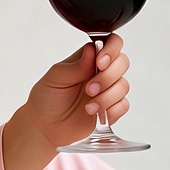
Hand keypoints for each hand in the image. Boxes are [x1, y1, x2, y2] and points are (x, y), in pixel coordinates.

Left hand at [2, 34, 131, 169]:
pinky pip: (124, 105)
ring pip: (123, 85)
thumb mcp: (55, 78)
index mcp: (86, 59)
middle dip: (107, 77)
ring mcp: (107, 90)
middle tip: (89, 89)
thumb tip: (93, 50)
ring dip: (107, 97)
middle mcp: (99, 72)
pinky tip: (96, 114)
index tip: (100, 63)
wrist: (45, 127)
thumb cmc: (46, 98)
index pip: (110, 43)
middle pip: (122, 62)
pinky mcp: (111, 108)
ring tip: (88, 107)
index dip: (111, 50)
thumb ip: (75, 66)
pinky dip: (112, 110)